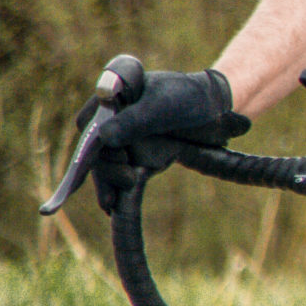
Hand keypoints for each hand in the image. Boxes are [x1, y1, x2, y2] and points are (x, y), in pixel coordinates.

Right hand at [48, 64, 249, 214]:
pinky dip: (114, 189)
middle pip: (94, 148)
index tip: (113, 156)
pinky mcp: (134, 154)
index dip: (93, 143)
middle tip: (127, 181)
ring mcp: (121, 138)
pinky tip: (111, 208)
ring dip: (108, 183)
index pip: (89, 122)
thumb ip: (136, 120)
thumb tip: (104, 138)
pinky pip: (119, 172)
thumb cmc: (189, 97)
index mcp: (111, 96)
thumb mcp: (164, 106)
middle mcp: (110, 118)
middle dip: (105, 168)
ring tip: (112, 204)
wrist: (215, 108)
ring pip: (105, 164)